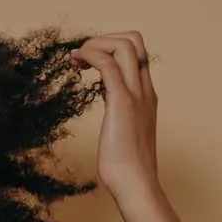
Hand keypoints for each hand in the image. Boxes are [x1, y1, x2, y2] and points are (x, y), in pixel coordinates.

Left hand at [71, 32, 158, 196]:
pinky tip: (76, 64)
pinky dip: (90, 55)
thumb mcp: (122, 128)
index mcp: (146, 94)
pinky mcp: (122, 103)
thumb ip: (118, 108)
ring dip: (95, 43)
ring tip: (76, 60)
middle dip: (103, 39)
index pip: (136, 53)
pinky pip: (108, 65)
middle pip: (134, 40)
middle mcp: (144, 89)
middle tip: (80, 58)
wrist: (135, 182)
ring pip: (124, 45)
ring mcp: (136, 94)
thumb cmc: (125, 166)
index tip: (87, 63)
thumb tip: (106, 94)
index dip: (110, 48)